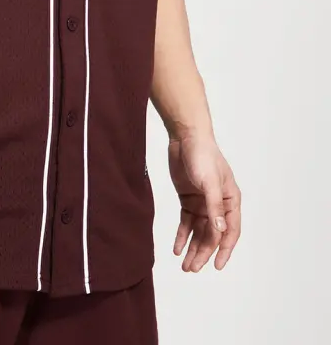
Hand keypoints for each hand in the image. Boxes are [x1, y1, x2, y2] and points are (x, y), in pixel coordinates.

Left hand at [168, 133, 240, 271]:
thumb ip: (214, 207)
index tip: (217, 267)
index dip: (224, 250)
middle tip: (192, 269)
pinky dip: (182, 235)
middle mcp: (218, 204)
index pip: (230, 231)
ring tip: (184, 265)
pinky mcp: (188, 198)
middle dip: (203, 253)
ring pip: (198, 231)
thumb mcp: (209, 181)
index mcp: (230, 200)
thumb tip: (220, 231)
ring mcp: (202, 202)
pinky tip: (176, 248)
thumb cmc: (203, 155)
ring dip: (192, 248)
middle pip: (212, 234)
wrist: (185, 136)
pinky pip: (186, 222)